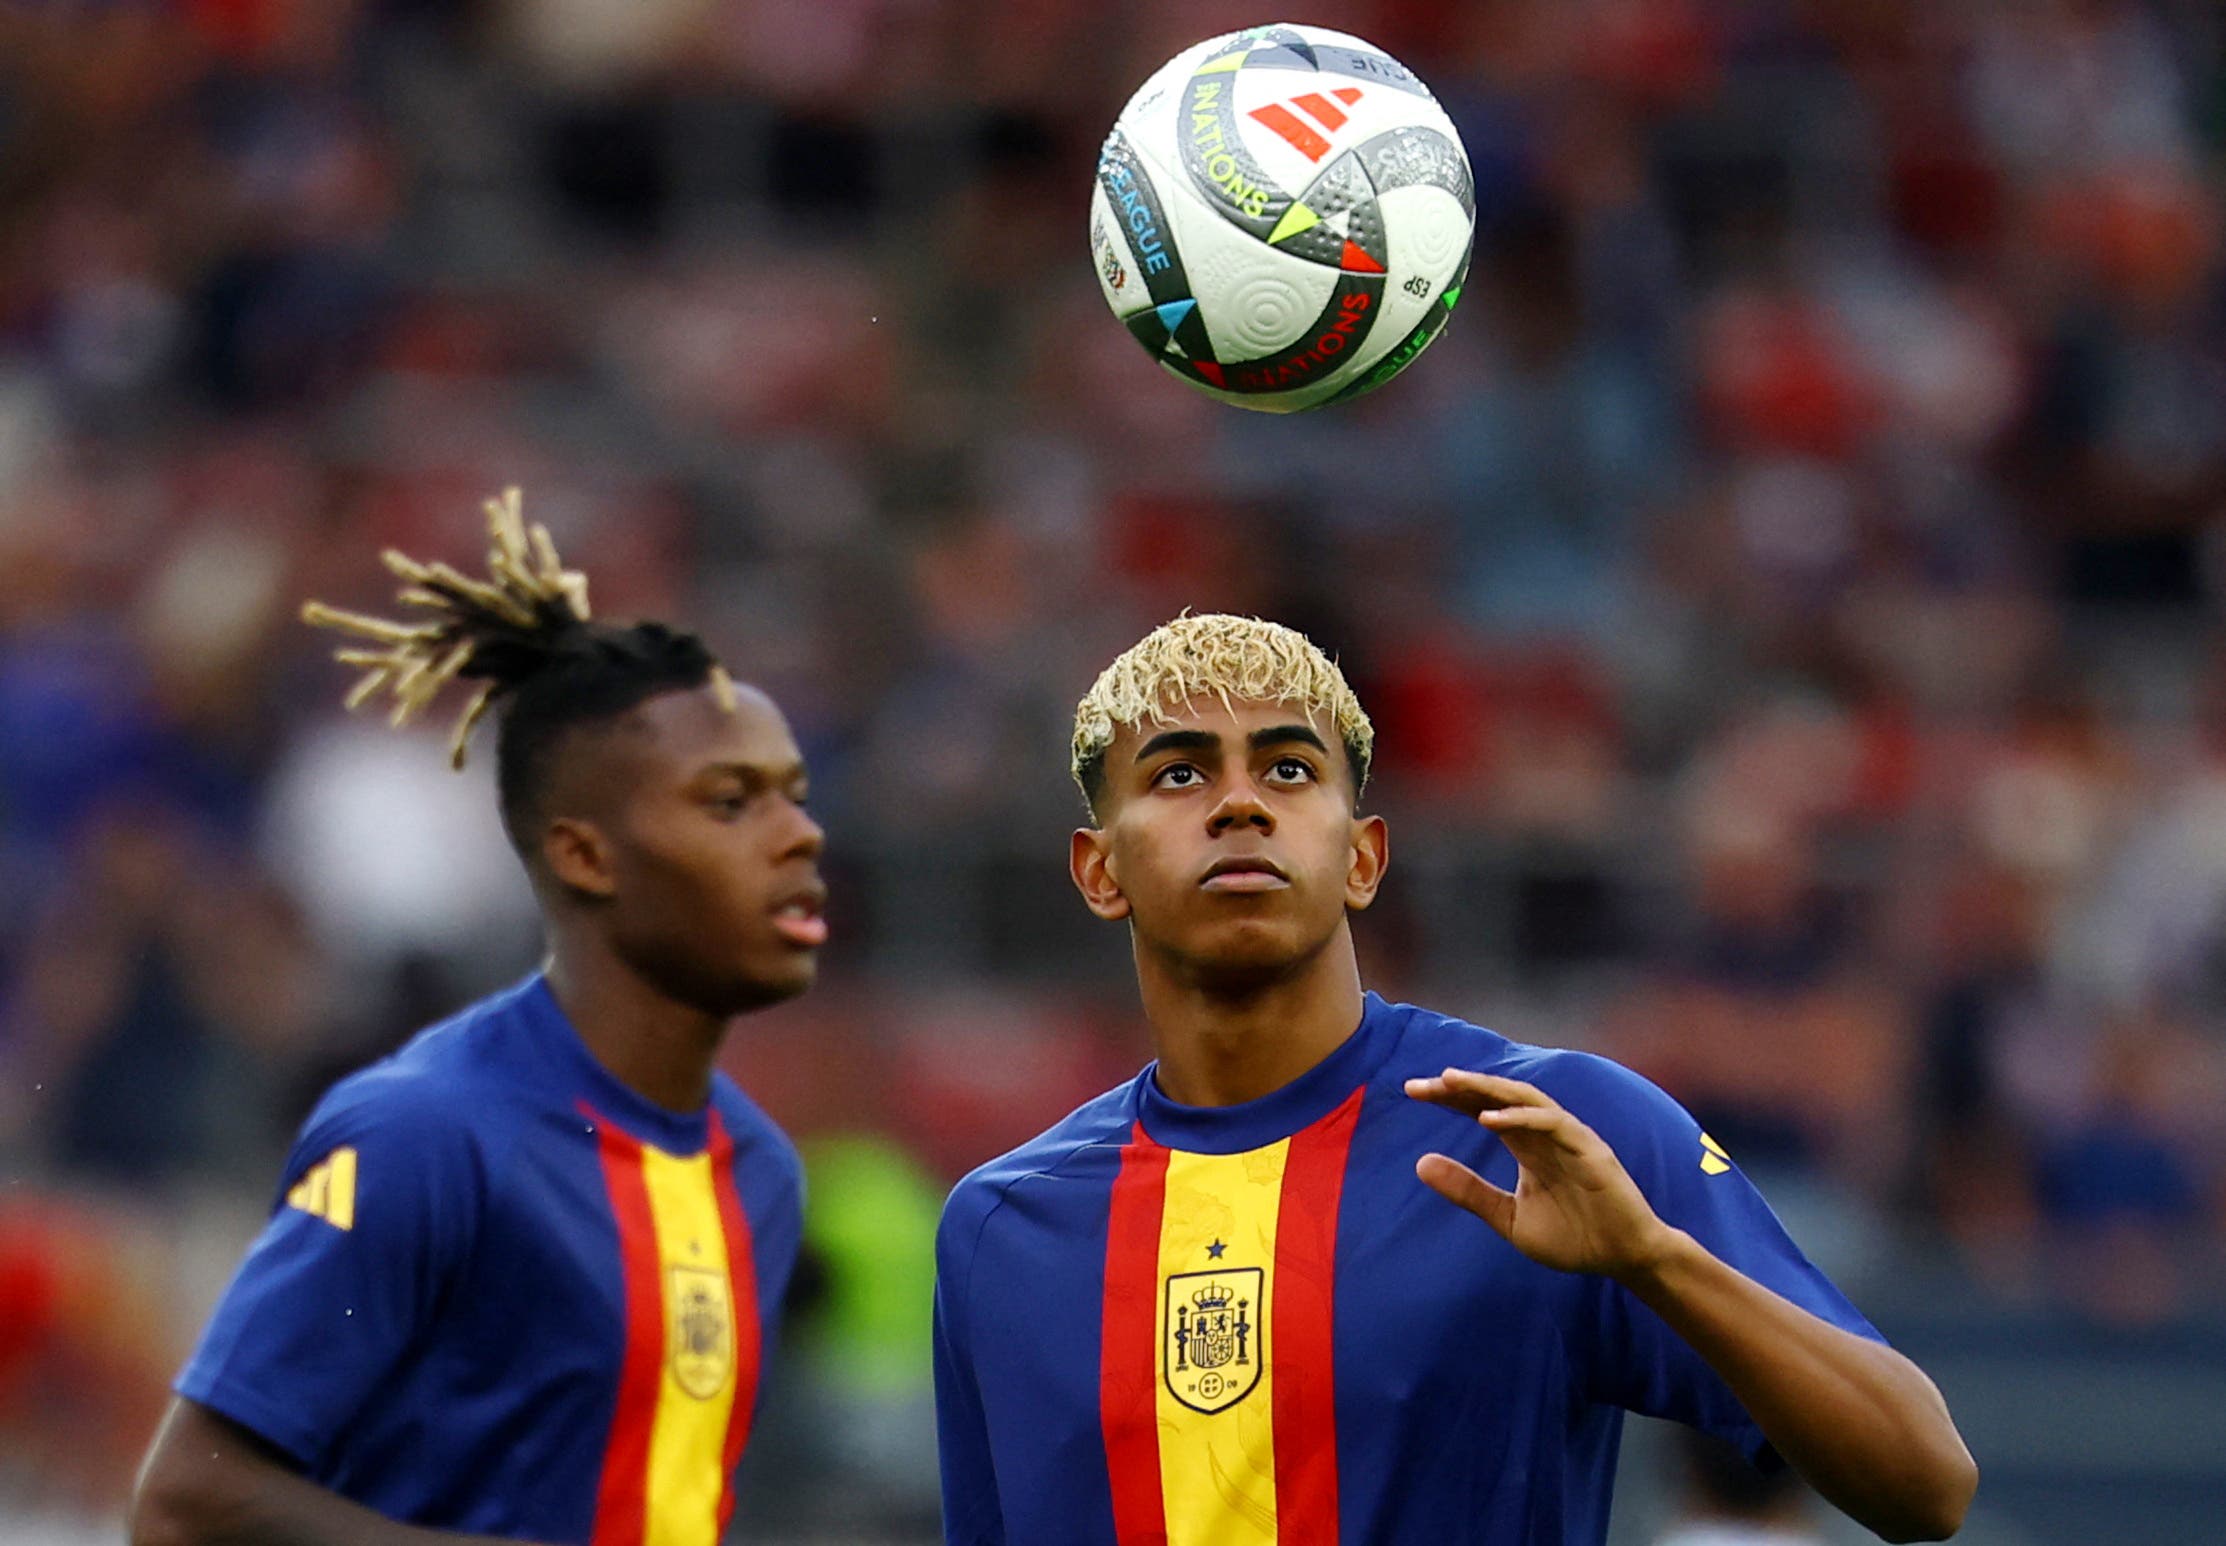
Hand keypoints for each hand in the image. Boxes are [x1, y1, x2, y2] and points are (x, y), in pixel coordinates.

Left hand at [1403, 1068, 1681, 1280]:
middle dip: (1460, 1087)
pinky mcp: (1590, 1150)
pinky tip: (1490, 1119)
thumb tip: (1419, 1163)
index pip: (1482, 1108)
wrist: (1622, 1259)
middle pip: (1498, 1096)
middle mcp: (1545, 1134)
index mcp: (1527, 1146)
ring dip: (1489, 1088)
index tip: (1411, 1091)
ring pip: (1526, 1099)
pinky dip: (1522, 1116)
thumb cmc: (1573, 1237)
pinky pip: (1554, 1123)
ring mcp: (1569, 1138)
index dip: (1449, 1098)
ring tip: (1451, 1082)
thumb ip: (1469, 1191)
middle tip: (1420, 1085)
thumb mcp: (1508, 1217)